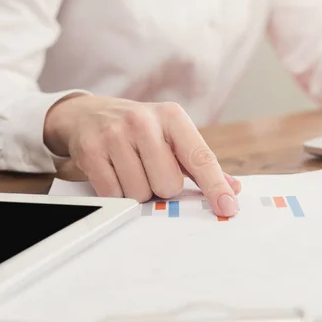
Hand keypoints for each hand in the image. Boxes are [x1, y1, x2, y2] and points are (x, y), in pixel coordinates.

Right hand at [44, 95, 240, 216]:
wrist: (89, 114)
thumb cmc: (139, 129)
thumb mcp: (173, 135)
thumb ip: (201, 163)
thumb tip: (232, 189)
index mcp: (172, 117)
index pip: (200, 158)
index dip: (214, 186)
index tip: (227, 207)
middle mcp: (144, 122)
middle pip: (168, 185)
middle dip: (162, 187)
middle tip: (151, 170)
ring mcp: (115, 135)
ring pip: (140, 193)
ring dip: (139, 191)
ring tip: (131, 169)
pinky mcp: (91, 151)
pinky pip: (114, 195)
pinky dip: (117, 192)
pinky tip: (115, 172)